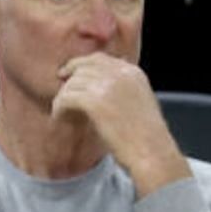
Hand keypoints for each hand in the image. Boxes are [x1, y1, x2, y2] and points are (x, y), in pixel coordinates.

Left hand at [50, 52, 189, 197]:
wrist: (151, 152)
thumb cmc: (146, 137)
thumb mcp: (141, 103)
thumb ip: (124, 89)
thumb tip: (100, 88)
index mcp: (132, 72)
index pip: (99, 59)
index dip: (80, 65)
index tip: (69, 75)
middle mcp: (120, 74)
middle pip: (83, 68)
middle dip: (69, 79)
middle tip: (60, 94)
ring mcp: (107, 86)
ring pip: (72, 83)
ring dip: (63, 97)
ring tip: (60, 111)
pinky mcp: (95, 102)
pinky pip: (66, 97)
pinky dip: (59, 107)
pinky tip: (59, 117)